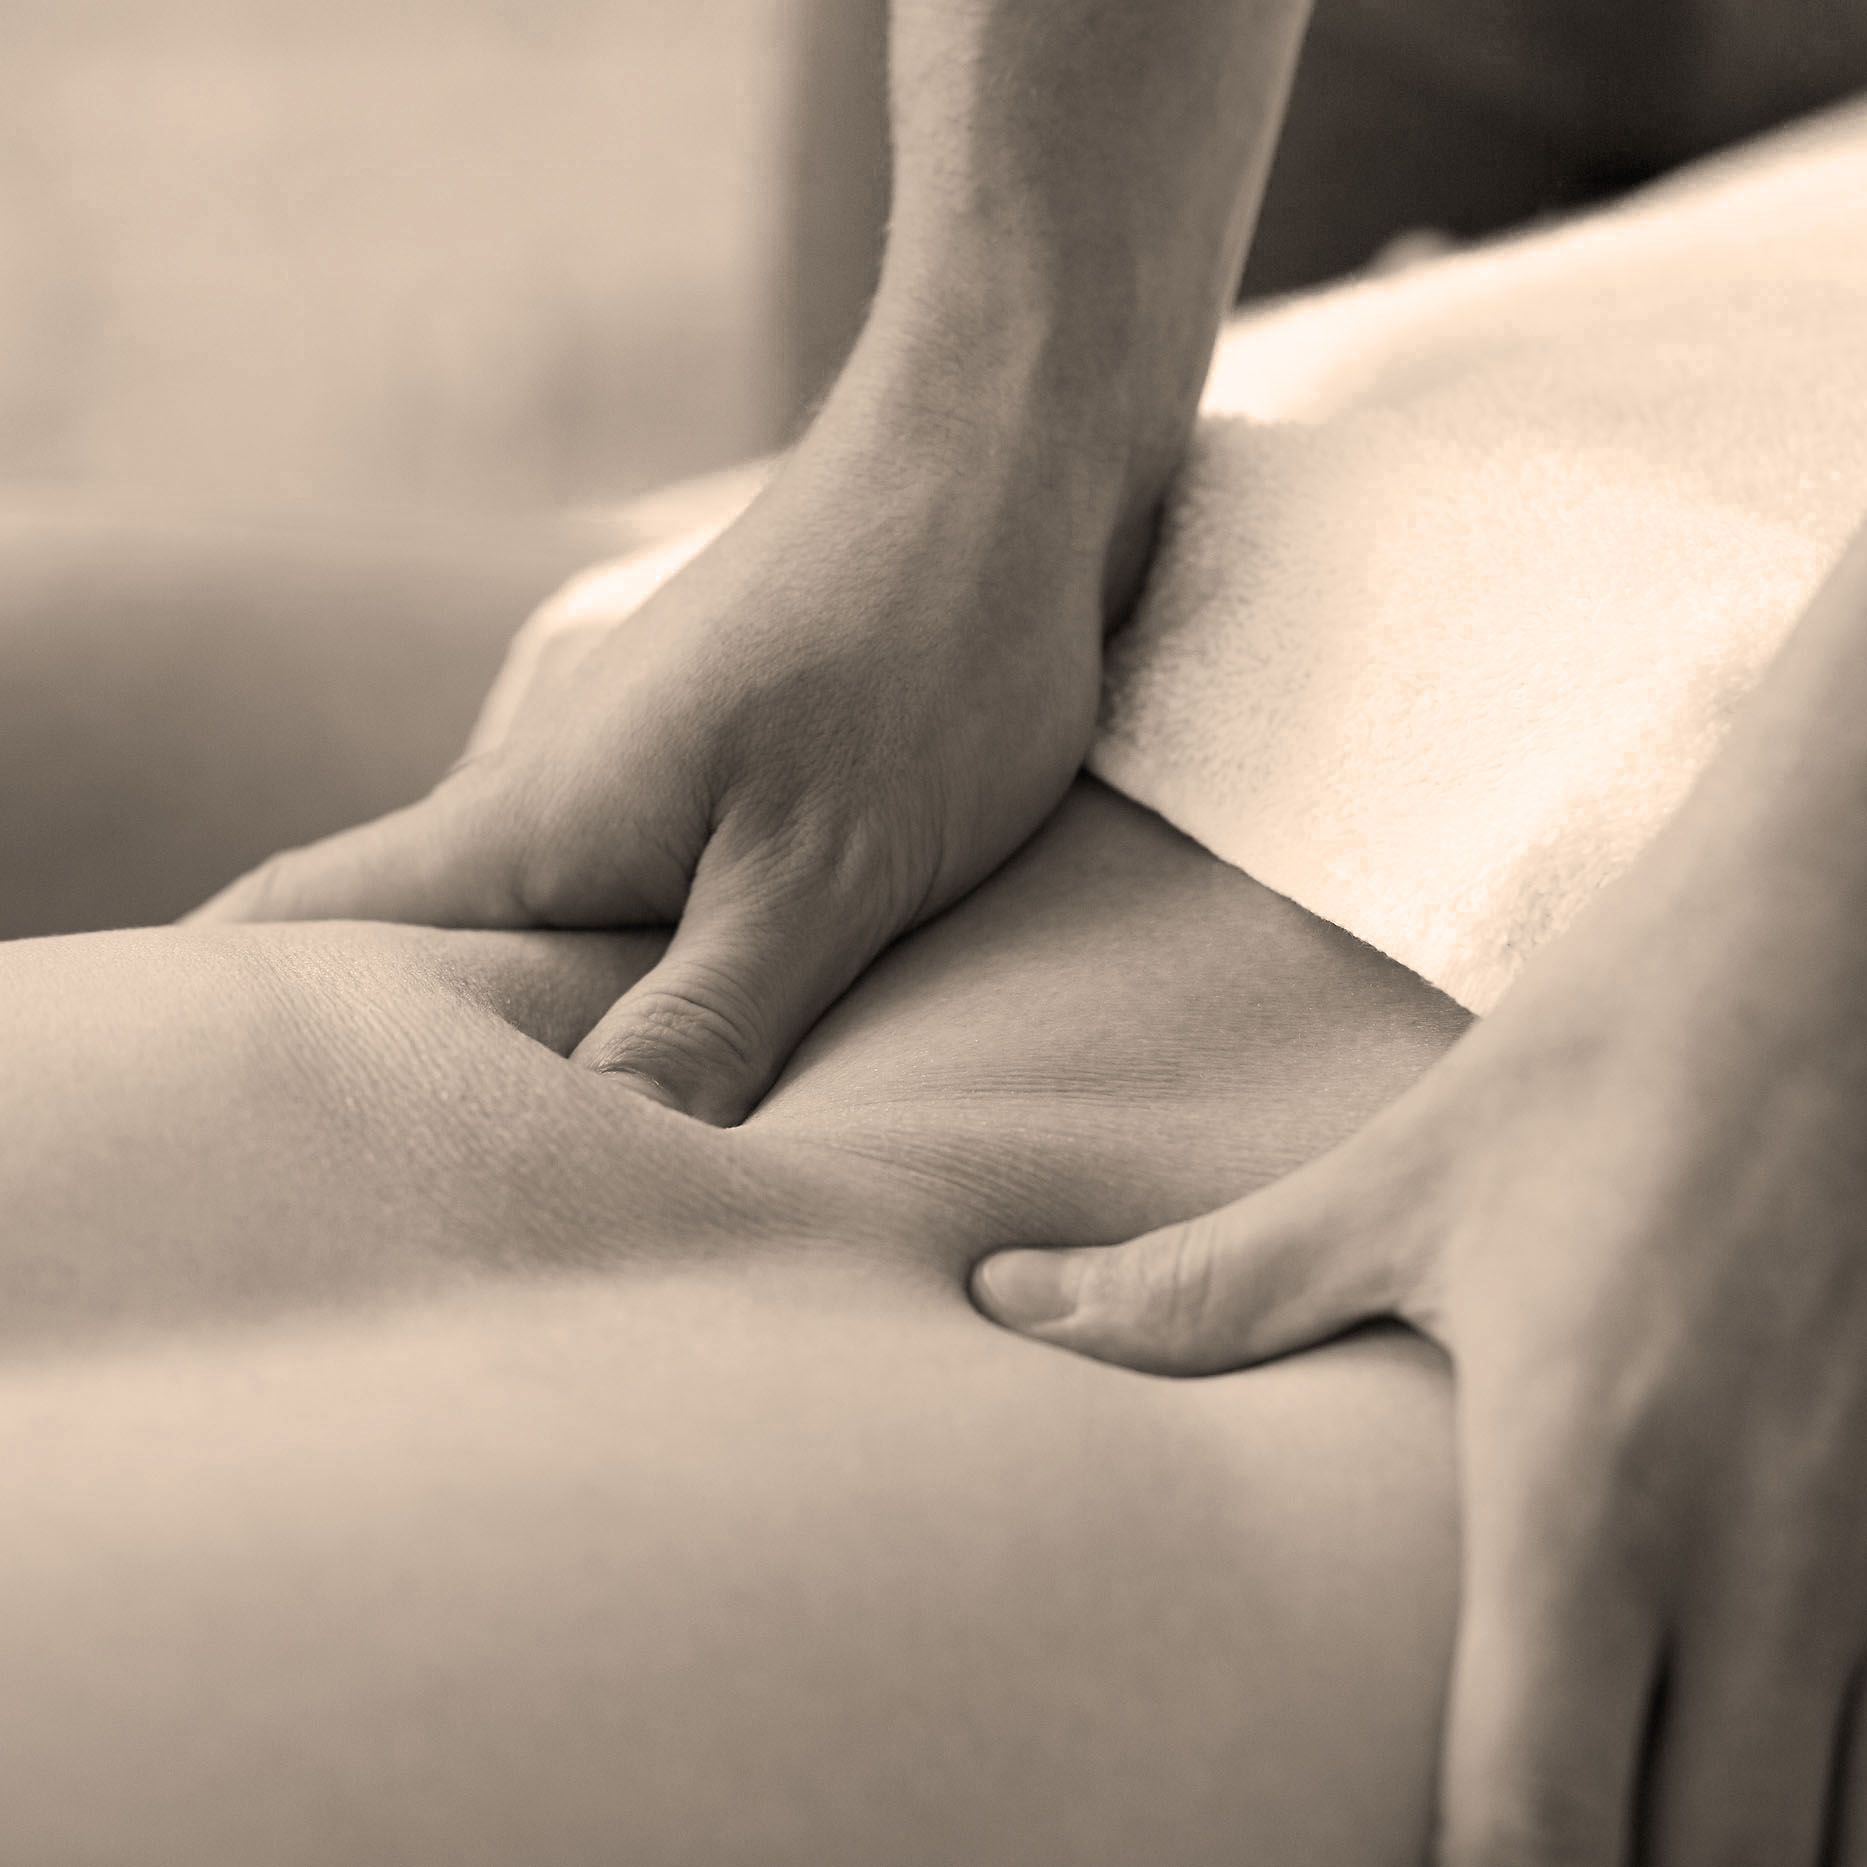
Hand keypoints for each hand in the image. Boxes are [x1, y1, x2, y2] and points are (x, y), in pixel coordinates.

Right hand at [190, 376, 1125, 1125]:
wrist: (1012, 452)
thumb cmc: (923, 645)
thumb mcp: (823, 870)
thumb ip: (704, 1019)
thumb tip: (597, 1168)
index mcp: (530, 818)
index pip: (295, 918)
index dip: (216, 1014)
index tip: (166, 1129)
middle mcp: (557, 793)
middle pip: (402, 941)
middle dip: (378, 1065)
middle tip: (377, 1212)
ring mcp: (641, 774)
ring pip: (535, 928)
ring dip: (528, 1032)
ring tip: (533, 1168)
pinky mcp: (731, 770)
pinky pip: (641, 895)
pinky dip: (635, 979)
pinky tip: (693, 1048)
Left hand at [974, 716, 1866, 1859]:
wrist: (1822, 948)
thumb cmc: (1600, 1065)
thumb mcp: (1392, 1183)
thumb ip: (1199, 1288)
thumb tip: (1005, 1303)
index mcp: (1584, 1486)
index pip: (1538, 1826)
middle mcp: (1750, 1561)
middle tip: (1467, 1854)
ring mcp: (1864, 1554)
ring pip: (1814, 1835)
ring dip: (1700, 1857)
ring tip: (1593, 1830)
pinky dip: (1807, 1805)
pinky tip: (1712, 1772)